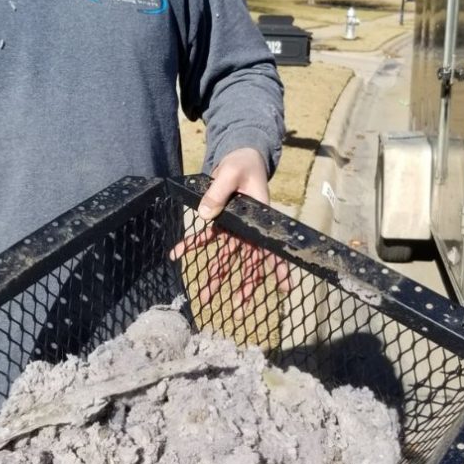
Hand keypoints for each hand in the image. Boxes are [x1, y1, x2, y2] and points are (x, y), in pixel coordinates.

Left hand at [172, 148, 291, 318]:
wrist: (238, 155)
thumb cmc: (243, 163)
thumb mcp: (231, 173)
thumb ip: (218, 192)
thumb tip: (206, 215)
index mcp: (259, 218)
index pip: (270, 247)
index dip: (278, 268)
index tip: (285, 288)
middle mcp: (248, 227)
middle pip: (247, 260)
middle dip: (245, 285)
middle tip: (239, 307)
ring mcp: (234, 227)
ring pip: (226, 256)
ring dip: (215, 275)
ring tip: (205, 297)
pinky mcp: (220, 221)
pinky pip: (206, 237)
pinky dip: (191, 245)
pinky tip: (177, 253)